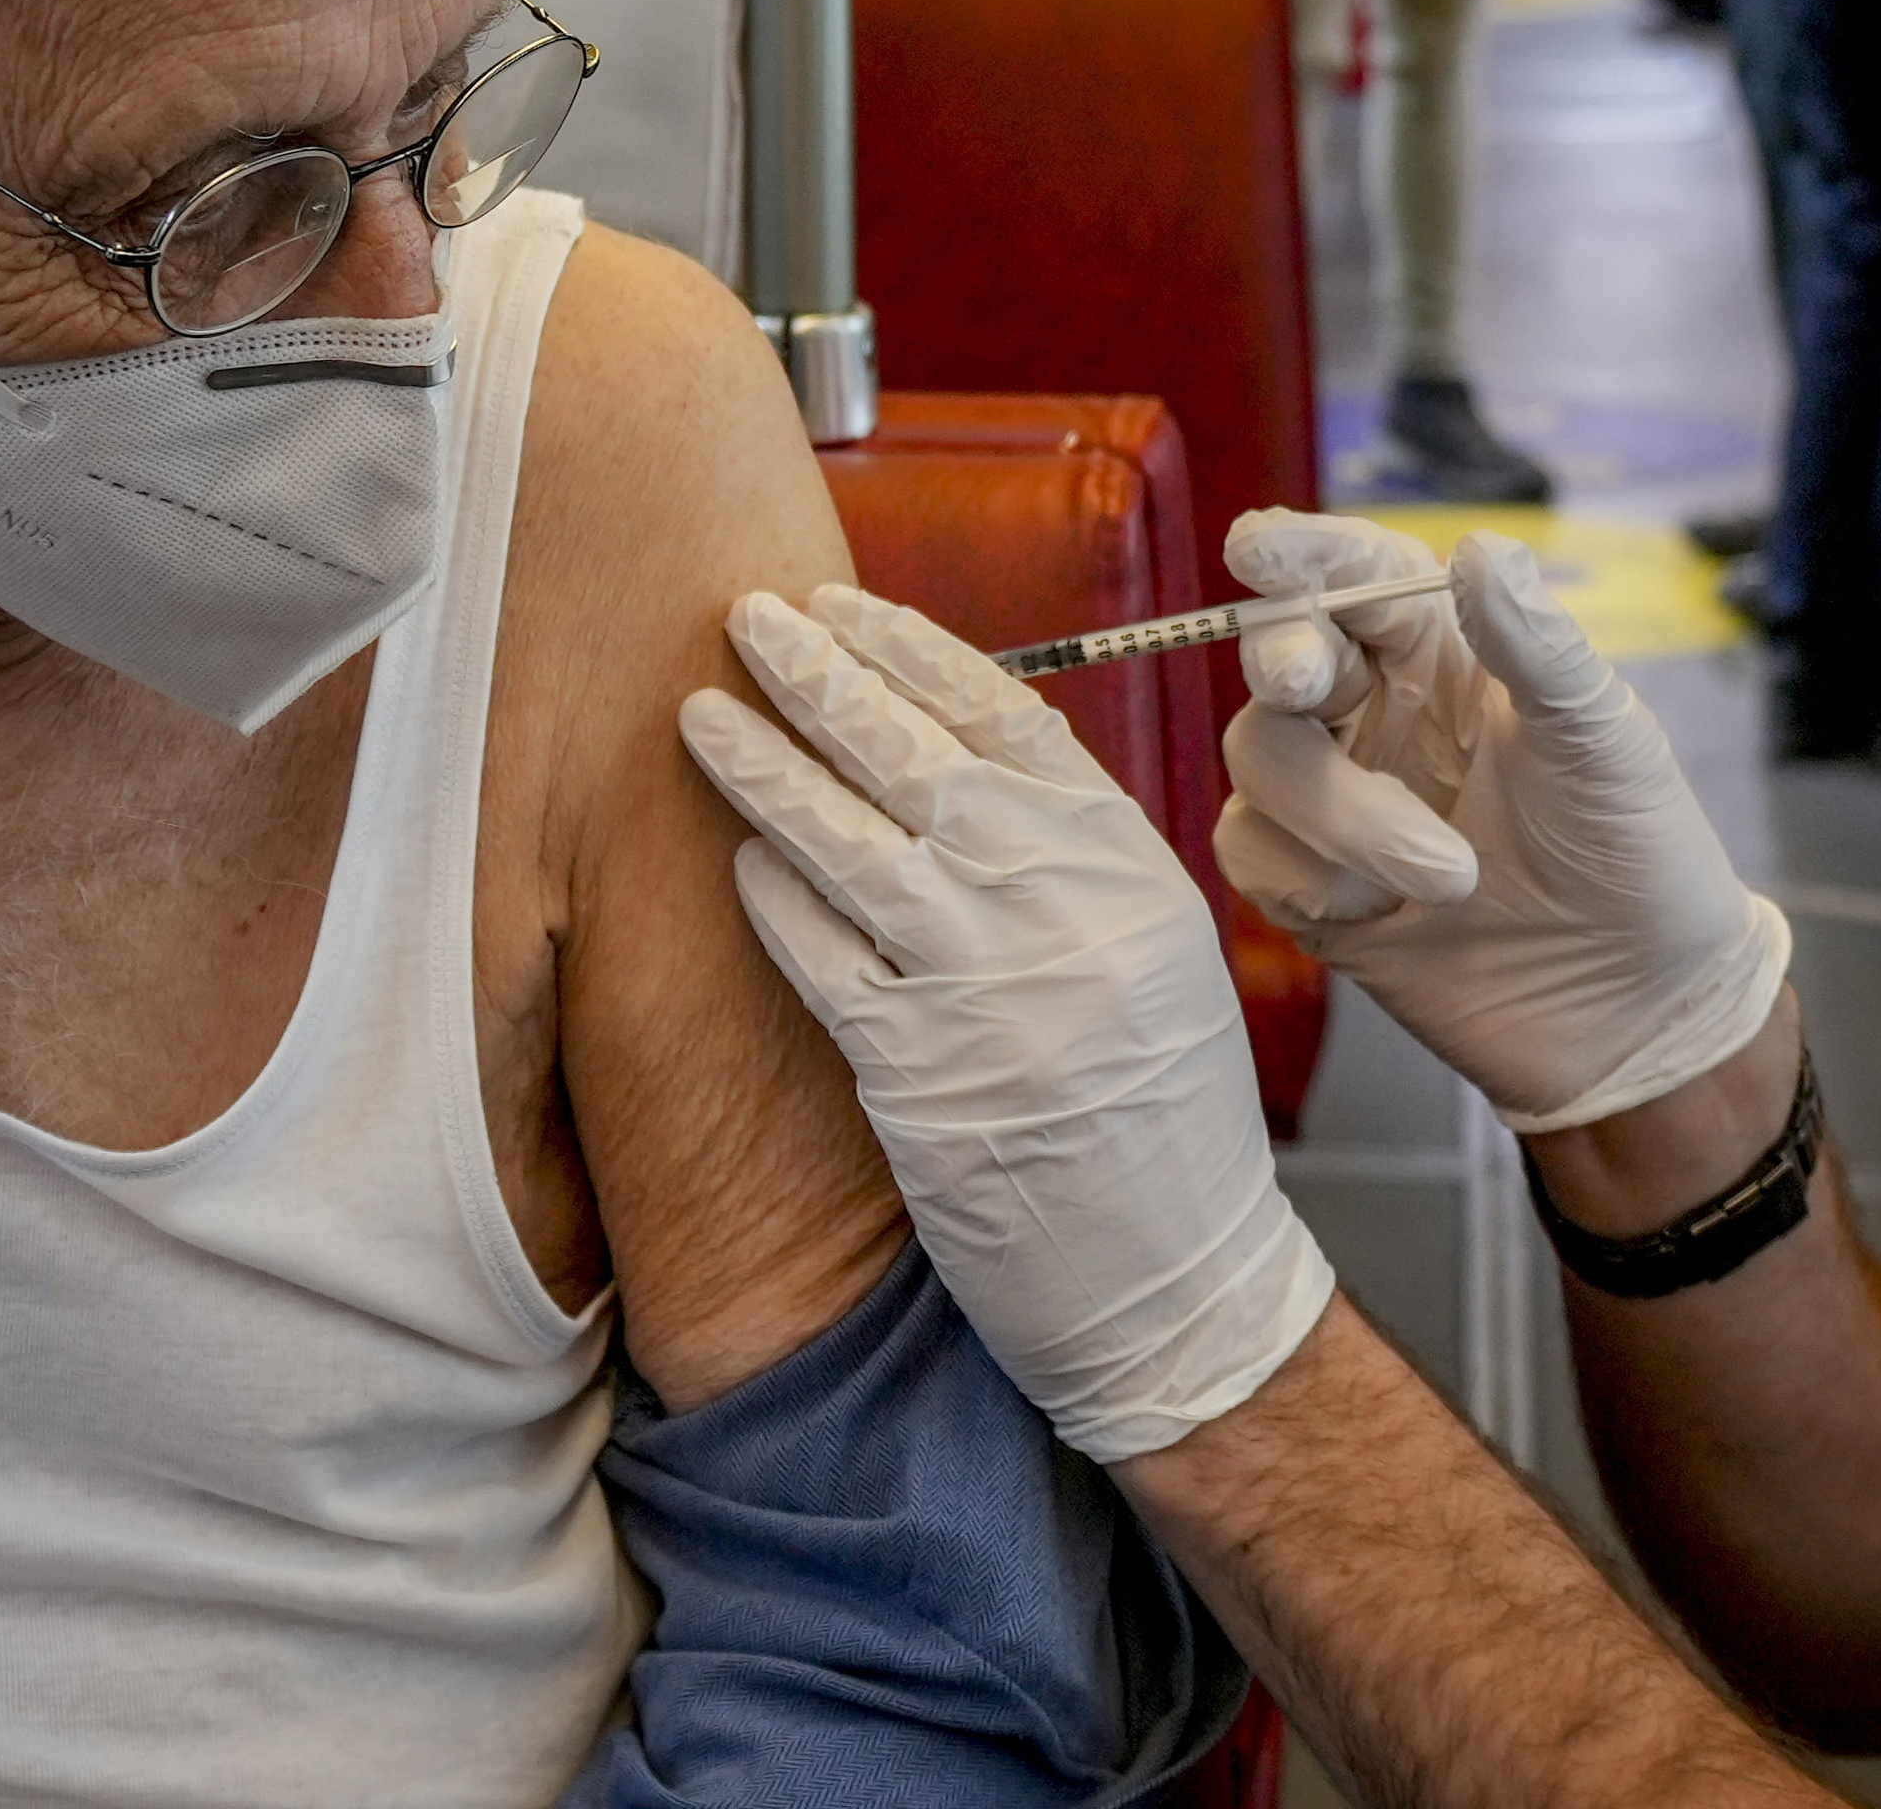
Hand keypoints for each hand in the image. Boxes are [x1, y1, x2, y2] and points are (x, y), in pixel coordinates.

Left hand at [685, 584, 1334, 1461]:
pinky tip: (735, 860)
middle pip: (914, 754)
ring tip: (701, 712)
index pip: (1004, 716)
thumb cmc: (1164, 1120)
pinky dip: (774, 902)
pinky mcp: (918, 1069)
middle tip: (750, 616)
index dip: (913, 649)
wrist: (1178, 1278)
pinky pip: (822, 958)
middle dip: (819, 675)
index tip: (846, 603)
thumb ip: (1068, 856)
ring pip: (847, 841)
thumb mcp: (1155, 950)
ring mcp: (985, 982)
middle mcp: (1058, 903)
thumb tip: (956, 762)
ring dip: (764, 768)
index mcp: (1123, 861)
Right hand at [1215, 514, 1787, 1135]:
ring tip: (1451, 877)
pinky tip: (1387, 915)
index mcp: (1447, 653)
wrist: (1634, 1010)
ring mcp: (1338, 799)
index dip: (1302, 551)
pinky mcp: (1312, 887)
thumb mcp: (1602, 738)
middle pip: (1282, 653)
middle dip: (1284, 660)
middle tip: (1309, 680)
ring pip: (1260, 756)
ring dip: (1342, 813)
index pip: (1358, 576)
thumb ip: (1536, 644)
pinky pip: (1250, 852)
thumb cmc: (1634, 853)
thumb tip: (1480, 546)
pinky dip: (1310, 879)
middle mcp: (1379, 712)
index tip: (1255, 546)